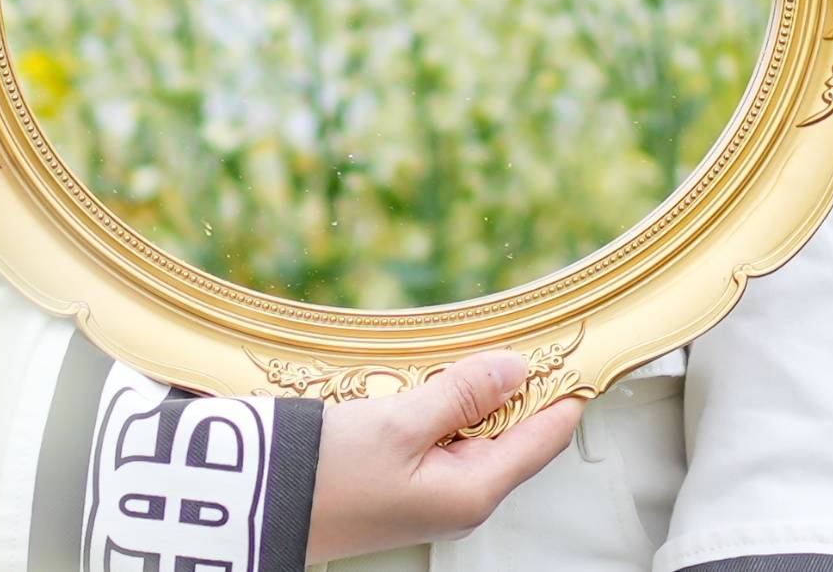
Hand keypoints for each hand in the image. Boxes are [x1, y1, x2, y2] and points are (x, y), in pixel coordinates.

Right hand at [302, 351, 585, 560]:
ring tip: (458, 349)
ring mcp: (434, 492)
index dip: (566, 387)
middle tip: (510, 327)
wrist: (255, 505)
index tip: (577, 341)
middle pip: (514, 428)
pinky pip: (443, 434)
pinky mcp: (406, 481)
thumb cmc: (326, 476)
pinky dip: (440, 402)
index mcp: (474, 492)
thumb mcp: (398, 423)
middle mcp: (462, 497)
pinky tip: (423, 377)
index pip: (546, 434)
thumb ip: (461, 393)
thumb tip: (516, 369)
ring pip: (476, 427)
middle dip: (513, 380)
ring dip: (470, 388)